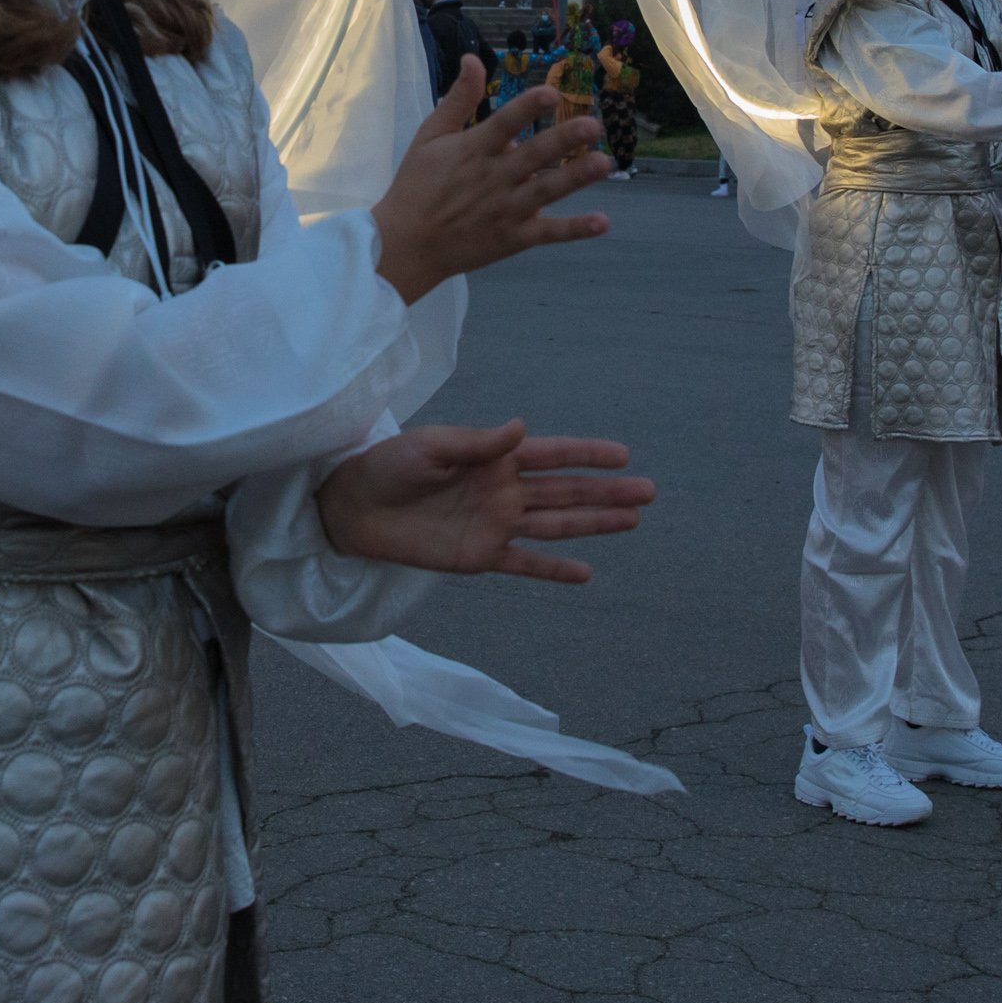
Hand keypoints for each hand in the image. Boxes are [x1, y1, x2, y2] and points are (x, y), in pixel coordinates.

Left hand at [316, 420, 654, 583]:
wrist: (352, 508)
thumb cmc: (388, 466)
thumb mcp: (430, 446)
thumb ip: (478, 443)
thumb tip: (521, 428)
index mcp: (494, 458)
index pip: (552, 454)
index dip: (587, 454)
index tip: (623, 455)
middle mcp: (504, 491)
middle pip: (566, 491)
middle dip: (607, 492)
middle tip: (649, 492)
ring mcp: (496, 525)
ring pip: (557, 525)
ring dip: (594, 523)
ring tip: (632, 522)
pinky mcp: (480, 557)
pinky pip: (525, 564)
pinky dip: (554, 570)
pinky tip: (585, 573)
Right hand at [371, 57, 611, 302]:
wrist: (405, 245)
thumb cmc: (416, 185)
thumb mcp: (429, 136)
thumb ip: (457, 99)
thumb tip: (472, 59)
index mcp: (472, 150)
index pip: (503, 124)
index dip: (527, 108)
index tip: (551, 93)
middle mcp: (492, 178)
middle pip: (533, 155)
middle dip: (563, 139)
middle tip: (593, 125)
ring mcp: (505, 210)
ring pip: (545, 191)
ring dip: (575, 177)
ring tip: (603, 163)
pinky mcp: (512, 238)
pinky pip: (548, 233)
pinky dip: (574, 229)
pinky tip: (602, 222)